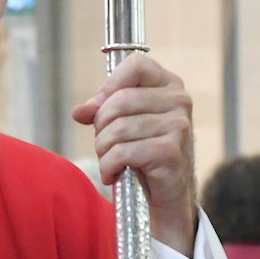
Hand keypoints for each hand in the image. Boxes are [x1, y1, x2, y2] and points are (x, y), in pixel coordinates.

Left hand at [71, 53, 196, 255]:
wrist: (166, 193)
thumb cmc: (144, 153)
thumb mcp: (122, 124)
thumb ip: (101, 110)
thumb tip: (80, 111)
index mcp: (169, 84)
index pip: (135, 65)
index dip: (109, 86)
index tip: (98, 109)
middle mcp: (179, 101)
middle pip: (120, 100)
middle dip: (101, 127)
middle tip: (104, 146)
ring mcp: (179, 126)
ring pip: (118, 129)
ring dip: (103, 150)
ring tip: (109, 161)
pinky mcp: (171, 151)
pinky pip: (123, 152)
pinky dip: (109, 166)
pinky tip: (113, 174)